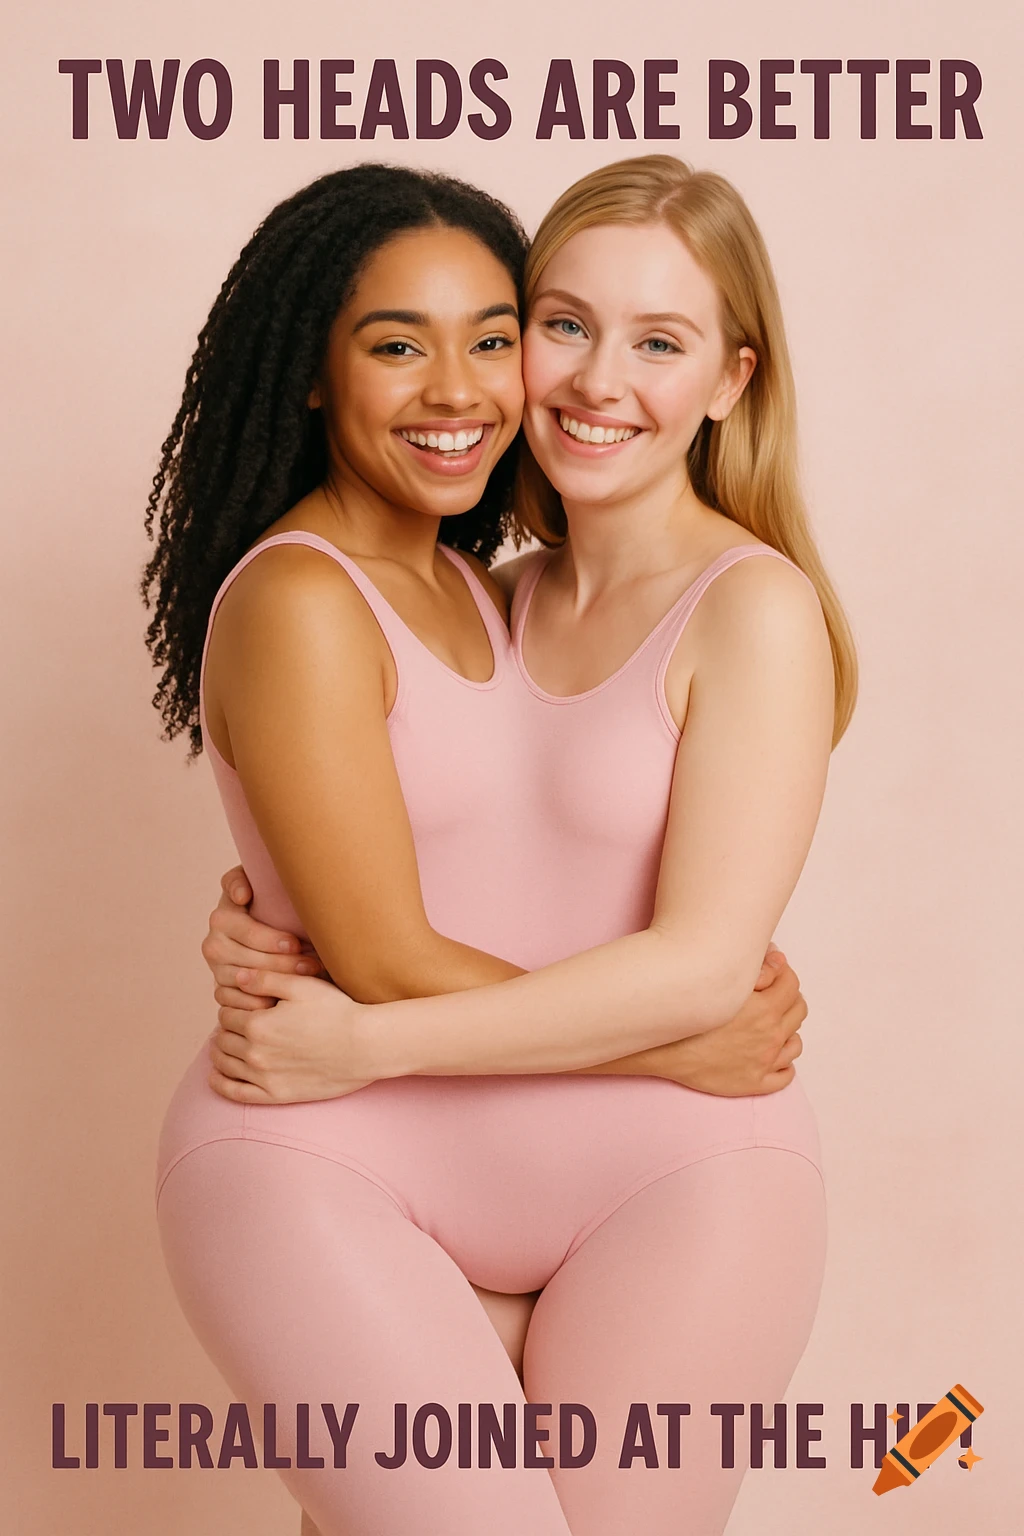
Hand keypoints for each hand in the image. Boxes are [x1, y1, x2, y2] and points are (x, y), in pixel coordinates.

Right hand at [202, 865, 324, 1013]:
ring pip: (244, 980)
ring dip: (276, 981)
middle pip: (248, 957)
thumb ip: (251, 880)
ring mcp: (216, 967)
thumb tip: (242, 894)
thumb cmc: (271, 905)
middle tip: (312, 963)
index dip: (268, 938)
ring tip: (305, 979)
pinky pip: (234, 1001)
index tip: (293, 943)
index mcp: (223, 915)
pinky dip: (257, 1003)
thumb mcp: (264, 886)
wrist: (264, 936)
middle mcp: (213, 941)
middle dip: (283, 961)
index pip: (244, 929)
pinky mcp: (221, 989)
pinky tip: (280, 1001)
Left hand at [209, 969, 372, 1103]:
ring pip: (225, 1063)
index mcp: (258, 1024)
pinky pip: (235, 1093)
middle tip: (237, 1021)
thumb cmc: (337, 1011)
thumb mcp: (302, 985)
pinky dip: (220, 1084)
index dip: (232, 1005)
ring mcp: (265, 1077)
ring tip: (226, 1043)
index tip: (243, 1002)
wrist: (366, 1046)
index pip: (227, 1013)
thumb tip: (235, 978)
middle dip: (226, 1027)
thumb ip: (265, 978)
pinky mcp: (276, 1095)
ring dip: (220, 1051)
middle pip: (223, 1038)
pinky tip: (216, 1075)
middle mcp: (256, 1053)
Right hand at [640, 951, 805, 1095]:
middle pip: (798, 1011)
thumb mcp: (723, 982)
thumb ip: (757, 969)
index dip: (784, 973)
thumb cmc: (689, 1014)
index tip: (773, 972)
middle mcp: (770, 1036)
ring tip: (771, 1024)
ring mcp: (765, 1062)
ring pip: (795, 1044)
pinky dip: (784, 1064)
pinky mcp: (754, 1083)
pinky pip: (785, 1076)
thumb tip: (779, 959)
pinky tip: (771, 1054)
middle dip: (788, 998)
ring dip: (788, 1030)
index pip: (792, 984)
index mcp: (766, 1009)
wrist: (663, 1048)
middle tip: (772, 994)